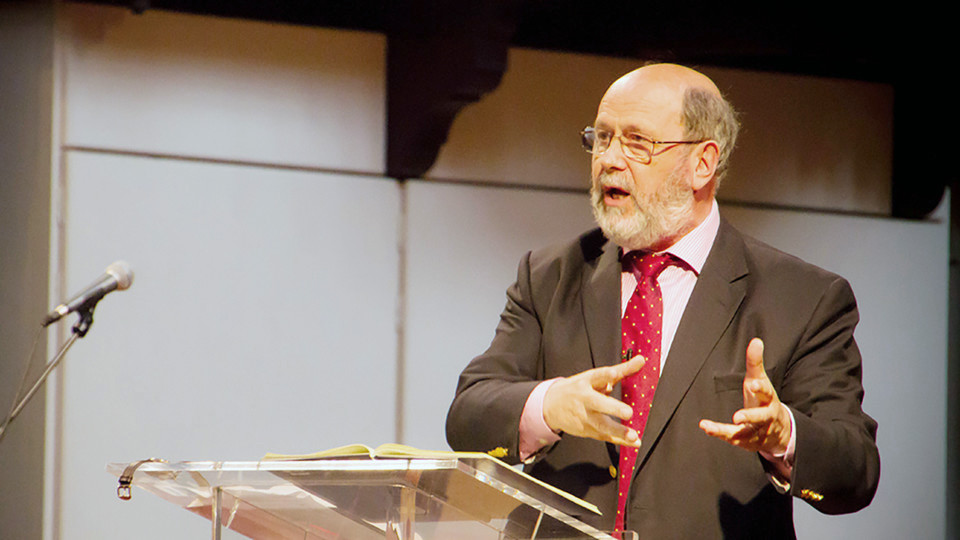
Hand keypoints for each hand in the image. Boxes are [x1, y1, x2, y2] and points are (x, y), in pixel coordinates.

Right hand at [542, 356, 645, 446]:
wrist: (551, 406)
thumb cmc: (577, 389)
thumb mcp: (595, 376)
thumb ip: (622, 369)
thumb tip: (641, 360)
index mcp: (586, 382)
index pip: (596, 376)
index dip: (605, 375)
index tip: (614, 373)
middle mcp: (585, 400)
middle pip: (598, 403)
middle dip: (613, 408)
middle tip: (628, 412)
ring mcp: (585, 417)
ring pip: (602, 425)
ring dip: (618, 431)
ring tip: (633, 436)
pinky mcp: (588, 430)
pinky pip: (606, 436)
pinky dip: (620, 440)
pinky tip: (634, 442)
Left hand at [698, 338, 791, 454]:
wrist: (778, 428)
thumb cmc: (764, 399)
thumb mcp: (760, 379)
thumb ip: (755, 362)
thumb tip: (756, 341)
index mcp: (768, 399)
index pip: (766, 392)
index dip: (760, 388)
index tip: (753, 384)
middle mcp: (765, 417)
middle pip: (761, 417)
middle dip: (750, 417)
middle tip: (737, 416)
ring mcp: (757, 431)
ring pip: (745, 433)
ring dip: (729, 431)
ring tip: (710, 428)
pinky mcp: (747, 441)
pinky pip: (734, 439)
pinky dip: (719, 434)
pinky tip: (706, 427)